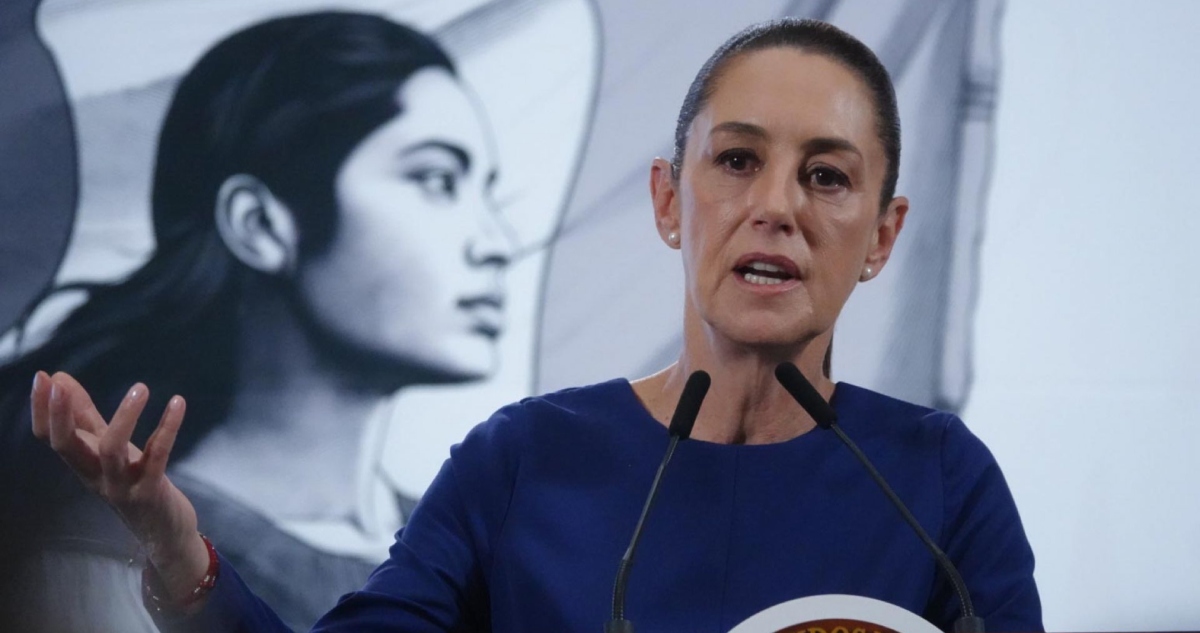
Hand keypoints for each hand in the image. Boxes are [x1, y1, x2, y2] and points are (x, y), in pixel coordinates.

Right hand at [30, 371, 211, 604]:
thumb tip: (59, 377)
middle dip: (59, 416)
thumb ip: (84, 416)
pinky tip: (177, 403)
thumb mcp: (107, 448)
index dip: (42, 410)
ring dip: (125, 417)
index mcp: (82, 464)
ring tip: (140, 387)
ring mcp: (122, 485)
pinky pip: (158, 456)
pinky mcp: (151, 491)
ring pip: (112, 450)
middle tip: (58, 384)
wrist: (163, 533)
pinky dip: (167, 428)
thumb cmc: (133, 482)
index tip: (41, 377)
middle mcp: (94, 476)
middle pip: (67, 448)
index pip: (50, 438)